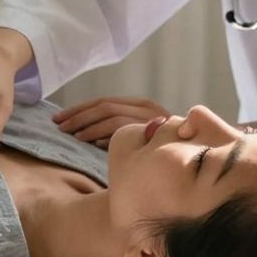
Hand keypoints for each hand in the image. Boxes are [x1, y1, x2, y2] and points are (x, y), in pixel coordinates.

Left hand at [52, 96, 171, 148]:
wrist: (198, 153)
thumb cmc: (163, 150)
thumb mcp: (139, 135)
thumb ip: (117, 129)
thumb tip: (84, 134)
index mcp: (140, 105)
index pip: (104, 102)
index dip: (79, 109)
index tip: (59, 118)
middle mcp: (146, 107)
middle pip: (103, 105)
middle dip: (77, 115)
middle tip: (58, 125)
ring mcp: (151, 117)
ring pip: (110, 115)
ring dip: (87, 125)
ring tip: (71, 134)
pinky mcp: (154, 129)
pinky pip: (122, 128)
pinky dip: (103, 134)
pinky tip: (88, 142)